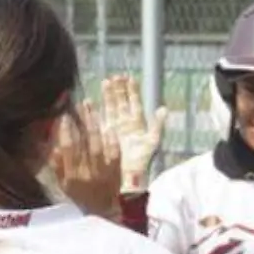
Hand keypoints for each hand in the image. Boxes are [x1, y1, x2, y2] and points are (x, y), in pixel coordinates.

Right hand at [51, 101, 122, 217]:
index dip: (66, 131)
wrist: (103, 213)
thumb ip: (56, 165)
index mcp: (71, 176)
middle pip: (84, 143)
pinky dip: (111, 139)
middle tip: (80, 104)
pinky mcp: (117, 172)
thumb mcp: (62, 184)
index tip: (64, 116)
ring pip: (98, 145)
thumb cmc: (79, 197)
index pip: (67, 149)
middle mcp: (87, 174)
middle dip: (82, 121)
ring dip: (95, 124)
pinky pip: (114, 153)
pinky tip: (108, 125)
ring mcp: (103, 173)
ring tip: (91, 107)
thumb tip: (49, 144)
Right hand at [101, 75, 166, 189]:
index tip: (128, 77)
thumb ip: (157, 125)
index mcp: (137, 123)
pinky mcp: (104, 134)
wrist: (128, 176)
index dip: (132, 90)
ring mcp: (114, 128)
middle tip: (113, 77)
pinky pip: (99, 119)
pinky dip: (94, 111)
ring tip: (104, 82)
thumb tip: (164, 109)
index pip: (134, 102)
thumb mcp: (152, 142)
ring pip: (110, 108)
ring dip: (107, 96)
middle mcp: (125, 123)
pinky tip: (89, 102)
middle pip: (121, 102)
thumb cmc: (141, 160)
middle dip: (117, 89)